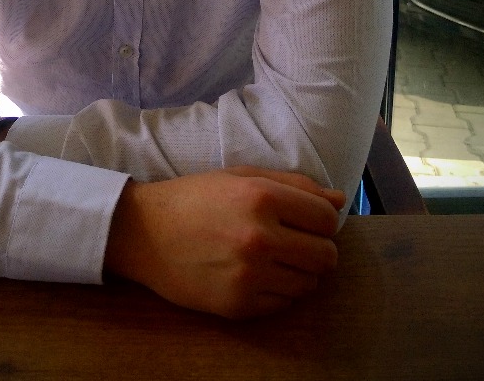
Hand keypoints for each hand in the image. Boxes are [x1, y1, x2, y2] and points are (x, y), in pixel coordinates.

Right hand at [104, 166, 344, 318]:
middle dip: (318, 249)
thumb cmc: (195, 197)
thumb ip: (294, 185)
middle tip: (296, 243)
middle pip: (326, 256)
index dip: (323, 220)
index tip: (308, 222)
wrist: (144, 233)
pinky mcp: (239, 305)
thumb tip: (339, 202)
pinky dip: (278, 291)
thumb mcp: (241, 177)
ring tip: (274, 259)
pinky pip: (283, 303)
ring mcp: (250, 275)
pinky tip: (256, 275)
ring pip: (309, 284)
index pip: (327, 219)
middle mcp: (260, 237)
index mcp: (262, 197)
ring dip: (300, 272)